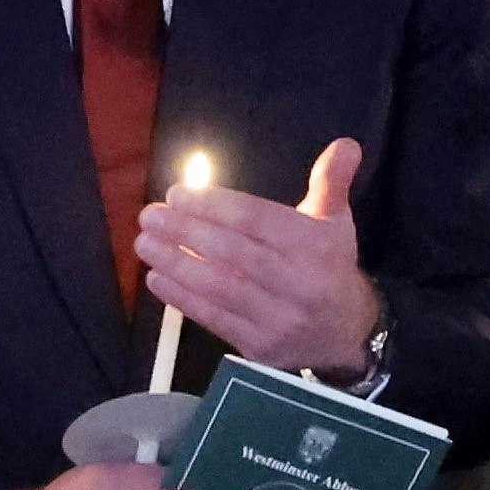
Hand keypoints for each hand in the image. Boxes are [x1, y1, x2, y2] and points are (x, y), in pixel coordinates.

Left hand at [137, 139, 382, 377]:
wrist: (345, 334)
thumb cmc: (329, 267)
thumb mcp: (336, 223)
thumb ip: (331, 182)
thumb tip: (345, 144)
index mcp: (315, 247)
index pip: (256, 221)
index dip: (213, 206)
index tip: (176, 194)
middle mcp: (299, 283)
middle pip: (232, 252)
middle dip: (185, 231)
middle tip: (150, 215)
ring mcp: (278, 318)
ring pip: (218, 286)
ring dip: (175, 263)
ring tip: (145, 243)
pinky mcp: (259, 345)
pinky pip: (213, 318)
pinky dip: (181, 297)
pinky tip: (157, 278)